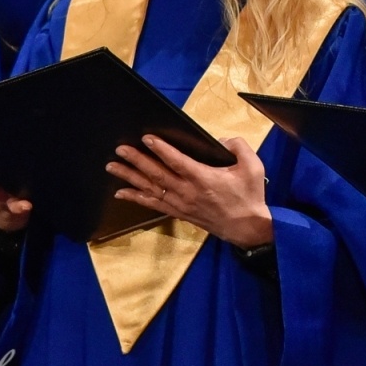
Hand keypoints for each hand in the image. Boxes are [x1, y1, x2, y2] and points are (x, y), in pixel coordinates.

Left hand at [108, 135, 272, 249]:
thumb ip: (238, 147)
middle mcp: (188, 192)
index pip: (178, 162)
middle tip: (121, 149)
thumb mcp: (253, 167)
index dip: (162, 149)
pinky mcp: (179, 212)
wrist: (247, 227)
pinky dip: (136, 197)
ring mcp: (181, 204)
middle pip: (157, 174)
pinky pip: (153, 204)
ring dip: (130, 177)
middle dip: (138, 160)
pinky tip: (121, 192)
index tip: (147, 138)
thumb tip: (221, 140)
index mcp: (204, 179)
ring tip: (113, 167)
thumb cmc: (249, 196)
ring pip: (151, 188)